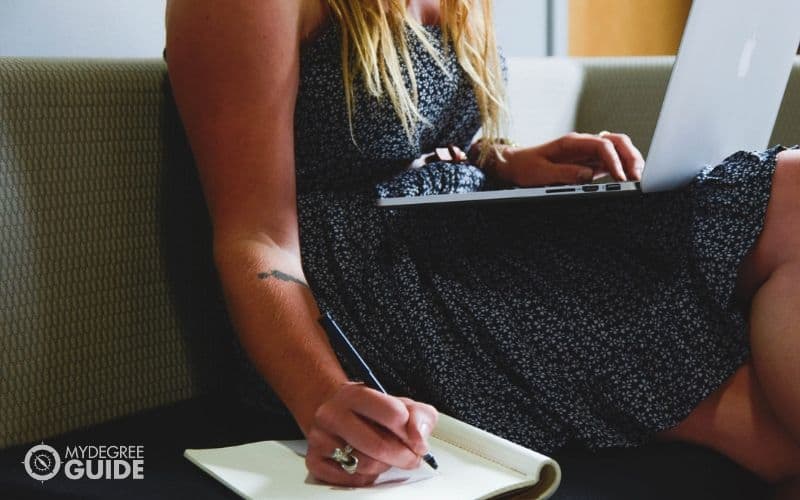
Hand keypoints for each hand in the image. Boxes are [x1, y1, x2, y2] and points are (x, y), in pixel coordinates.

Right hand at [305, 382, 437, 486]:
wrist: (334, 412)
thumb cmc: (371, 412)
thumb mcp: (401, 404)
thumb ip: (419, 416)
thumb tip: (419, 439)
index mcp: (355, 394)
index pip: (393, 414)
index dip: (411, 432)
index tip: (416, 439)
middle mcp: (332, 414)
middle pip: (379, 446)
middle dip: (403, 457)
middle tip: (410, 457)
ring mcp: (320, 438)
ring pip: (365, 465)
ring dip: (384, 466)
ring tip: (384, 456)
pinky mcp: (315, 461)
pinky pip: (351, 480)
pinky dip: (366, 476)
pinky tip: (366, 463)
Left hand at [493, 132, 643, 186]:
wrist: (515, 165)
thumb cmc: (526, 167)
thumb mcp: (540, 173)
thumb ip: (564, 173)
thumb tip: (588, 176)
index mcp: (572, 142)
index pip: (602, 144)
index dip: (614, 160)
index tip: (620, 178)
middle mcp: (584, 145)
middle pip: (617, 142)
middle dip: (631, 156)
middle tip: (638, 177)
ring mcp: (588, 154)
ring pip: (619, 151)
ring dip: (631, 162)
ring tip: (638, 179)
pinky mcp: (590, 164)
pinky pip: (612, 163)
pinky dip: (623, 169)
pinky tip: (628, 181)